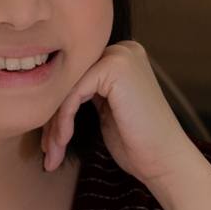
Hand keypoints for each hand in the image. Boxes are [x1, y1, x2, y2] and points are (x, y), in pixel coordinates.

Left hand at [40, 40, 194, 186]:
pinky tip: (63, 143)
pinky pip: (72, 94)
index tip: (49, 142)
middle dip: (52, 119)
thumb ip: (86, 93)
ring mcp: (120, 56)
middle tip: (48, 150)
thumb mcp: (107, 110)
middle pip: (68, 81)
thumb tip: (45, 93)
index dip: (56, 111)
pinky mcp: (115, 67)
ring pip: (66, 89)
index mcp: (121, 57)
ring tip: (52, 154)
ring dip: (54, 126)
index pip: (74, 79)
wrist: (165, 160)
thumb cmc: (137, 143)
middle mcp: (122, 49)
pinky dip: (63, 122)